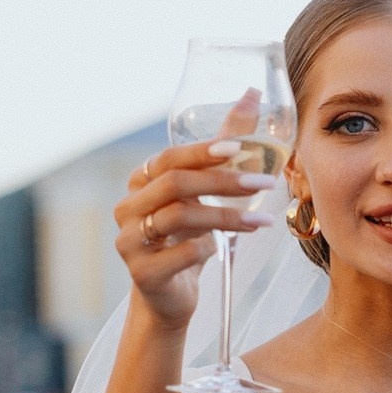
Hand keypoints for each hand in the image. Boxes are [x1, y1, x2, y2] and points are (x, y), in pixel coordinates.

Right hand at [114, 117, 279, 327]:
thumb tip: (252, 94)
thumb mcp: (207, 192)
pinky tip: (224, 251)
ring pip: (181, 217)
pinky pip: (183, 254)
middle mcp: (128, 207)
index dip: (203, 151)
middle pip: (176, 184)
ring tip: (261, 222)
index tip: (239, 149)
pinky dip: (209, 249)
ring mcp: (130, 241)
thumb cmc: (188, 239)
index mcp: (140, 182)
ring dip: (227, 218)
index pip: (170, 158)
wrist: (168, 298)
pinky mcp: (142, 273)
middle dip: (224, 182)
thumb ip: (226, 145)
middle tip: (264, 185)